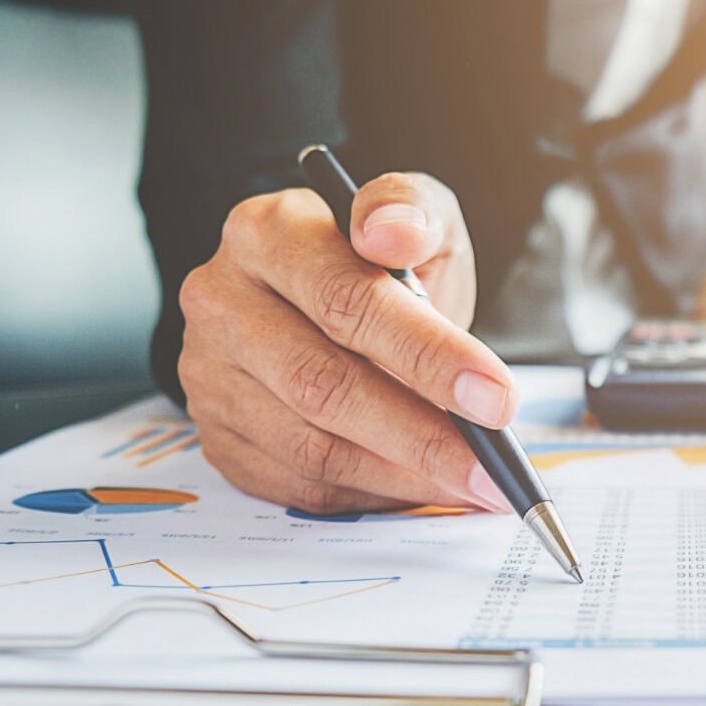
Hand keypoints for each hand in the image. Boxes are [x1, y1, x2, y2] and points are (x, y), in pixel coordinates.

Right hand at [178, 172, 518, 515]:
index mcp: (267, 231)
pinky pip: (297, 484)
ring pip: (310, 445)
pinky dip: (368, 494)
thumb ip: (414, 211)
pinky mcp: (219, 434)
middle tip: (490, 462)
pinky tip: (418, 486)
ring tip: (469, 481)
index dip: (428, 353)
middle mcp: (222, 300)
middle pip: (323, 383)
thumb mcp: (417, 217)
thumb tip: (392, 230)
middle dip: (422, 433)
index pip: (346, 299)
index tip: (495, 397)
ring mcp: (210, 374)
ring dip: (402, 474)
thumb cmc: (381, 263)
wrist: (335, 304)